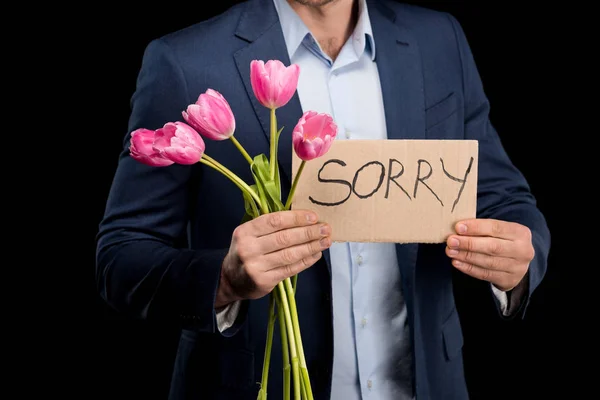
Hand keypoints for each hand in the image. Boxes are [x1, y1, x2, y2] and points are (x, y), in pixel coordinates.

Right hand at [216, 209, 330, 307]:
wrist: (231, 280)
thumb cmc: (246, 251)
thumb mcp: (249, 234)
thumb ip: (270, 227)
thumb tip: (304, 219)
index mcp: (245, 232)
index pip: (274, 221)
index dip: (296, 218)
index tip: (313, 217)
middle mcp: (248, 249)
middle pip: (284, 238)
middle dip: (308, 232)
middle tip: (325, 229)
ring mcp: (256, 266)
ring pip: (290, 254)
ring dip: (311, 247)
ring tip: (325, 241)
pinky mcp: (265, 281)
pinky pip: (290, 269)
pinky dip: (306, 261)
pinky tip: (316, 254)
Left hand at [445, 218, 534, 291]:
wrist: (517, 263)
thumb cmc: (502, 241)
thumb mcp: (499, 231)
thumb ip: (482, 229)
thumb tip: (457, 229)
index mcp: (520, 233)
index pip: (496, 228)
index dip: (476, 227)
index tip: (458, 227)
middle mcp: (522, 250)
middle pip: (492, 247)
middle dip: (469, 243)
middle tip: (451, 241)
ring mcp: (517, 267)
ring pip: (488, 262)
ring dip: (466, 256)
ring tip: (450, 251)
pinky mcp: (508, 280)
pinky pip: (485, 274)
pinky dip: (469, 268)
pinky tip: (457, 262)